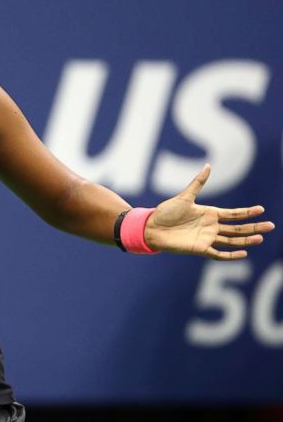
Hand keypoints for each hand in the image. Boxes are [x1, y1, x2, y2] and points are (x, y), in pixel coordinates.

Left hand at [144, 164, 274, 259]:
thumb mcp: (184, 197)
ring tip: (261, 238)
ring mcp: (206, 238)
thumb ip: (198, 183)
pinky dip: (230, 255)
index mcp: (209, 213)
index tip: (261, 209)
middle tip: (271, 226)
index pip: (233, 214)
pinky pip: (218, 253)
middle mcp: (211, 226)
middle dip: (254, 227)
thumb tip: (208, 166)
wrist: (151, 228)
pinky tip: (243, 253)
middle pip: (237, 228)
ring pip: (231, 240)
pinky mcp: (199, 249)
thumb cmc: (166, 212)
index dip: (247, 212)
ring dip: (246, 240)